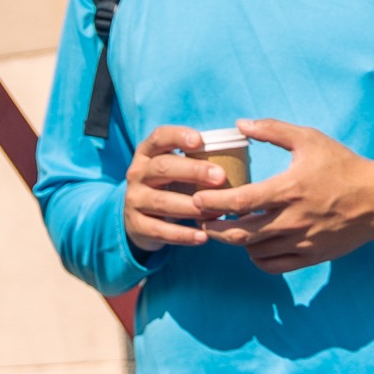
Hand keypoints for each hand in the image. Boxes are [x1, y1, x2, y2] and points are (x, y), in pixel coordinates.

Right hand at [121, 125, 234, 252]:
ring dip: (191, 206)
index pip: (159, 137)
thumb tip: (239, 160)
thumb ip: (197, 162)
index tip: (199, 140)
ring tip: (217, 211)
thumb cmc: (169, 186)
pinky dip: (183, 235)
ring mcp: (135, 199)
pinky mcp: (137, 225)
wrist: (138, 219)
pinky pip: (160, 231)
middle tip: (220, 176)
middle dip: (193, 171)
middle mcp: (137, 173)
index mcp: (148, 153)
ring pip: (162, 201)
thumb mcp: (175, 170)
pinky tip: (203, 237)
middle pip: (163, 167)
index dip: (178, 136)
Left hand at [202, 120, 373, 272]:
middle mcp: (294, 219)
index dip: (213, 202)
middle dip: (214, 228)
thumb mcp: (309, 139)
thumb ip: (272, 129)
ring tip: (226, 227)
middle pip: (241, 233)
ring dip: (235, 241)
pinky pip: (274, 265)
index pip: (241, 202)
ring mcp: (303, 241)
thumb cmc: (342, 165)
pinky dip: (257, 258)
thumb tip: (239, 124)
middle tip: (201, 218)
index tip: (197, 198)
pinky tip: (253, 244)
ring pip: (255, 251)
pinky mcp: (312, 256)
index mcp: (289, 189)